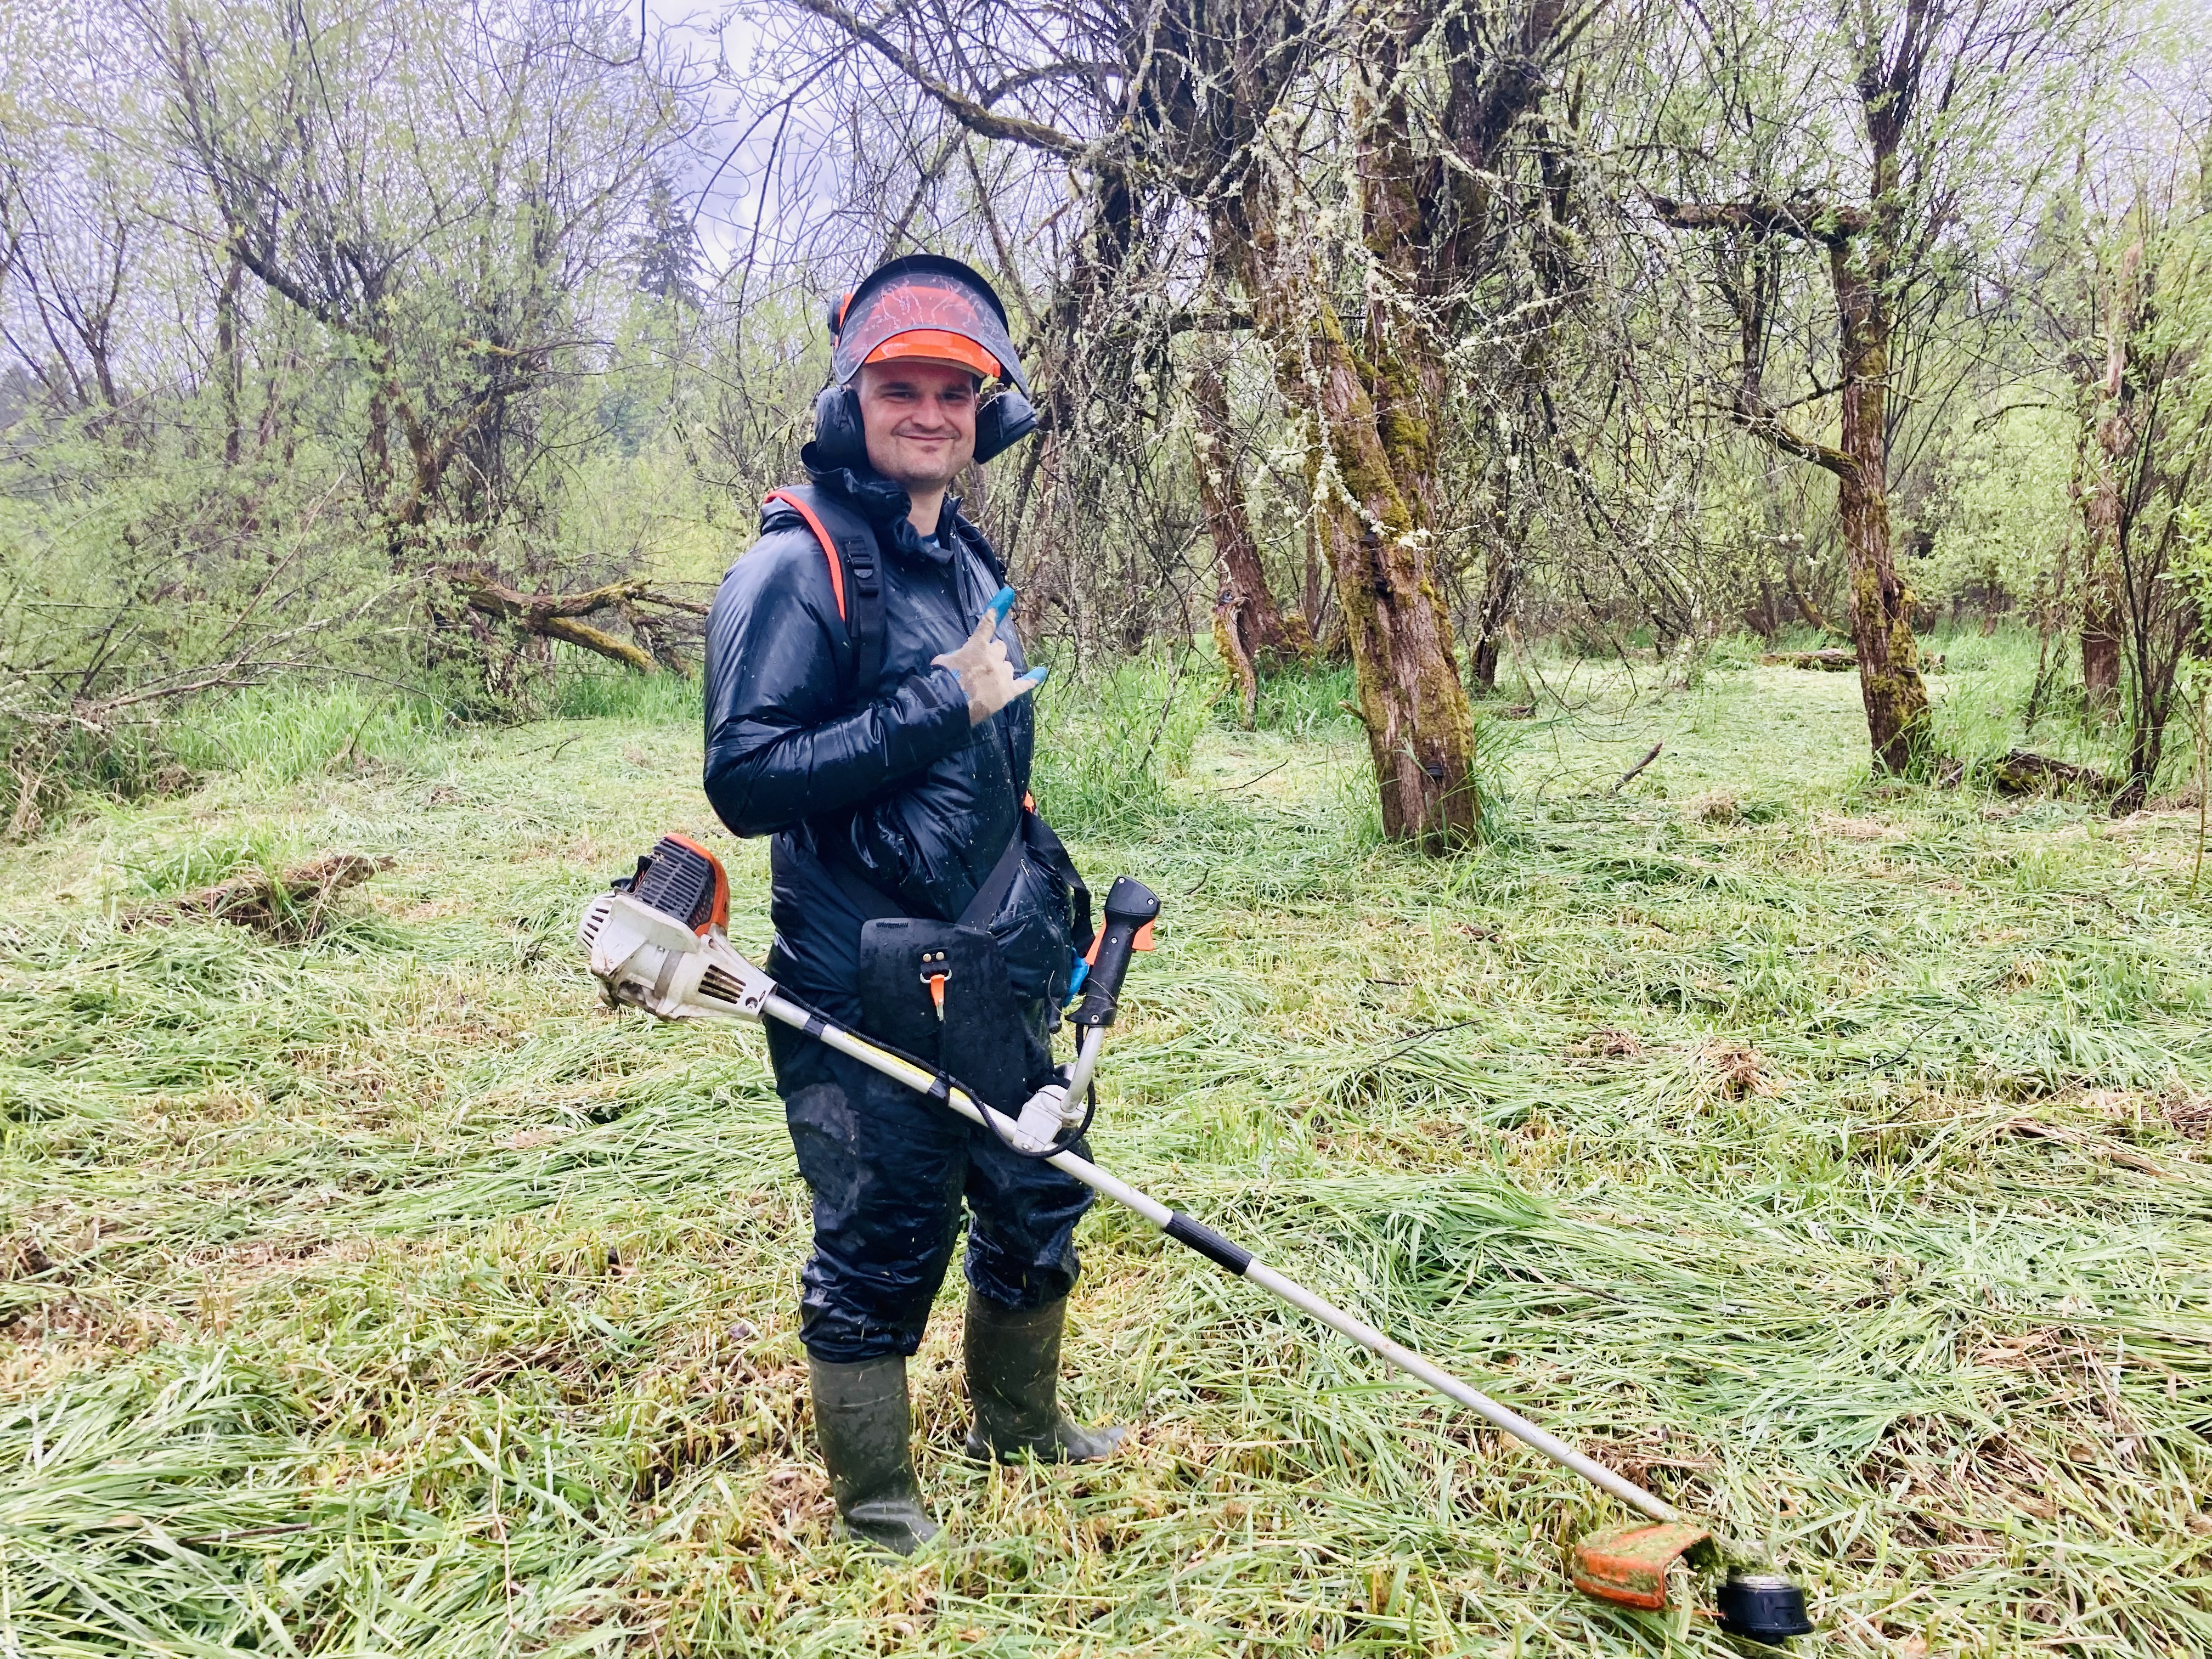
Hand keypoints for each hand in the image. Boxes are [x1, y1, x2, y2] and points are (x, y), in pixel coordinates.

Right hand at [933, 587, 1046, 724]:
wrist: (950, 704)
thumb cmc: (942, 681)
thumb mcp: (943, 661)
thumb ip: (957, 656)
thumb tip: (961, 660)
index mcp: (977, 647)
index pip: (987, 624)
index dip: (996, 609)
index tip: (1008, 594)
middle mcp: (994, 657)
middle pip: (1000, 648)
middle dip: (994, 652)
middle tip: (982, 664)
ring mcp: (1002, 675)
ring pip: (1007, 665)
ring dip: (1000, 668)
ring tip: (987, 681)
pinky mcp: (1008, 692)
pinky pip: (1024, 684)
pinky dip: (1033, 679)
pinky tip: (1041, 673)